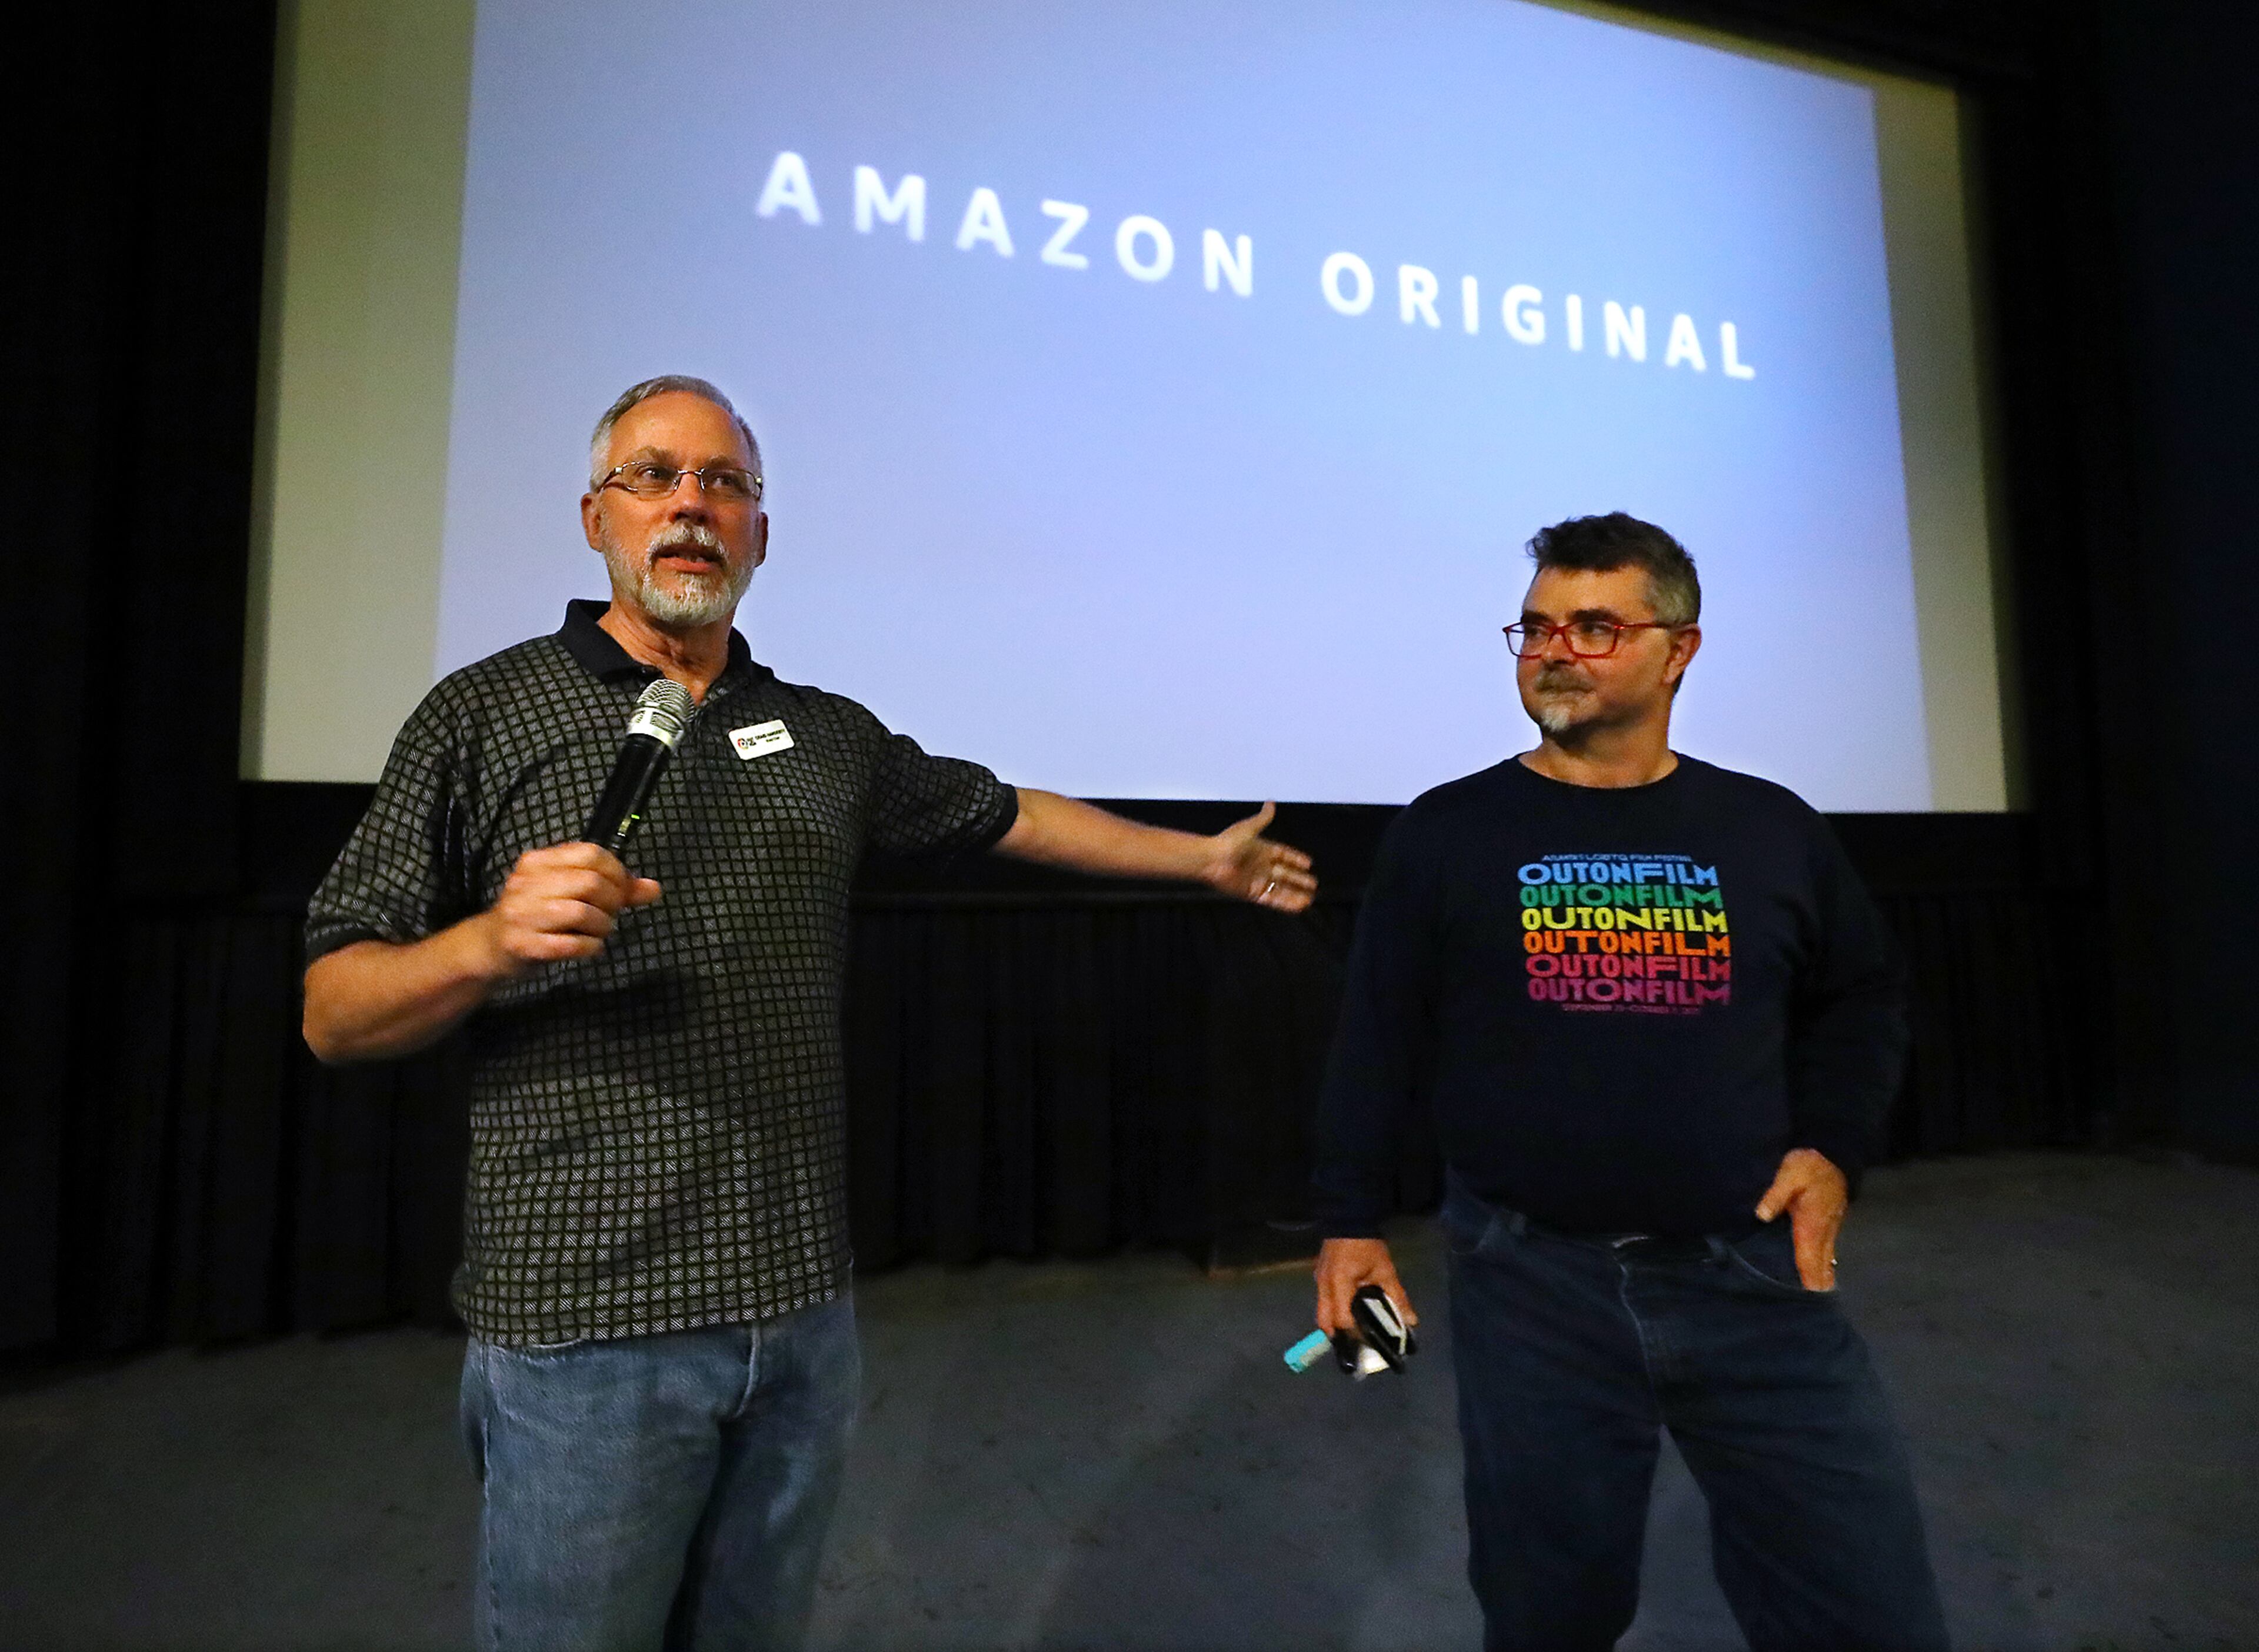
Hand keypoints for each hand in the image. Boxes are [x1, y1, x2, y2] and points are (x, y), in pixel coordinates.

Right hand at [475, 842, 661, 978]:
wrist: (490, 949)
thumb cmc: (537, 918)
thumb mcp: (569, 894)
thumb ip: (613, 888)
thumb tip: (654, 888)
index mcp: (537, 862)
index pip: (590, 854)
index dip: (617, 873)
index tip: (620, 891)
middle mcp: (526, 883)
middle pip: (591, 882)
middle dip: (613, 902)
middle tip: (609, 915)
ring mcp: (521, 914)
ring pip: (582, 912)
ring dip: (603, 927)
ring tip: (599, 933)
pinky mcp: (521, 944)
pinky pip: (570, 944)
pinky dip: (590, 947)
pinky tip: (589, 948)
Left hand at [1202, 802, 1316, 911]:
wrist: (1211, 860)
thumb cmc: (1227, 842)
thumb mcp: (1249, 828)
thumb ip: (1263, 818)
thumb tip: (1271, 802)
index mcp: (1262, 850)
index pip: (1283, 855)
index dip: (1295, 859)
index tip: (1309, 863)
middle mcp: (1261, 866)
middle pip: (1285, 874)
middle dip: (1299, 880)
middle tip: (1313, 884)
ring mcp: (1257, 880)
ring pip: (1280, 889)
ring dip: (1295, 894)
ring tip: (1310, 899)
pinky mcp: (1252, 893)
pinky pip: (1272, 900)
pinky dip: (1285, 903)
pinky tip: (1298, 906)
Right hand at [1314, 1238, 1417, 1337]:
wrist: (1350, 1218)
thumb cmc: (1368, 1246)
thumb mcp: (1385, 1270)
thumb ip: (1397, 1297)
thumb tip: (1411, 1321)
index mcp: (1339, 1284)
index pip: (1342, 1319)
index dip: (1353, 1335)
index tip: (1366, 1345)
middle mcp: (1324, 1285)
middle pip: (1324, 1321)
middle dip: (1337, 1336)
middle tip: (1354, 1345)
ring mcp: (1319, 1280)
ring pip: (1321, 1312)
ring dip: (1334, 1324)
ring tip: (1352, 1333)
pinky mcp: (1319, 1276)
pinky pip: (1323, 1301)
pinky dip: (1333, 1312)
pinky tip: (1348, 1313)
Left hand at [1754, 1147, 1847, 1290]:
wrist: (1834, 1153)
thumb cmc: (1808, 1164)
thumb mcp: (1788, 1174)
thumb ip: (1775, 1195)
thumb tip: (1761, 1215)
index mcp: (1811, 1221)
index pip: (1808, 1254)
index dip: (1808, 1275)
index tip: (1811, 1295)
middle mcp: (1824, 1228)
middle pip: (1821, 1260)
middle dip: (1819, 1280)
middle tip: (1816, 1303)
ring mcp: (1830, 1224)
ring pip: (1827, 1254)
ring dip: (1824, 1272)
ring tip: (1821, 1291)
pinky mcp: (1831, 1219)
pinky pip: (1828, 1245)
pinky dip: (1826, 1259)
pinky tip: (1824, 1266)